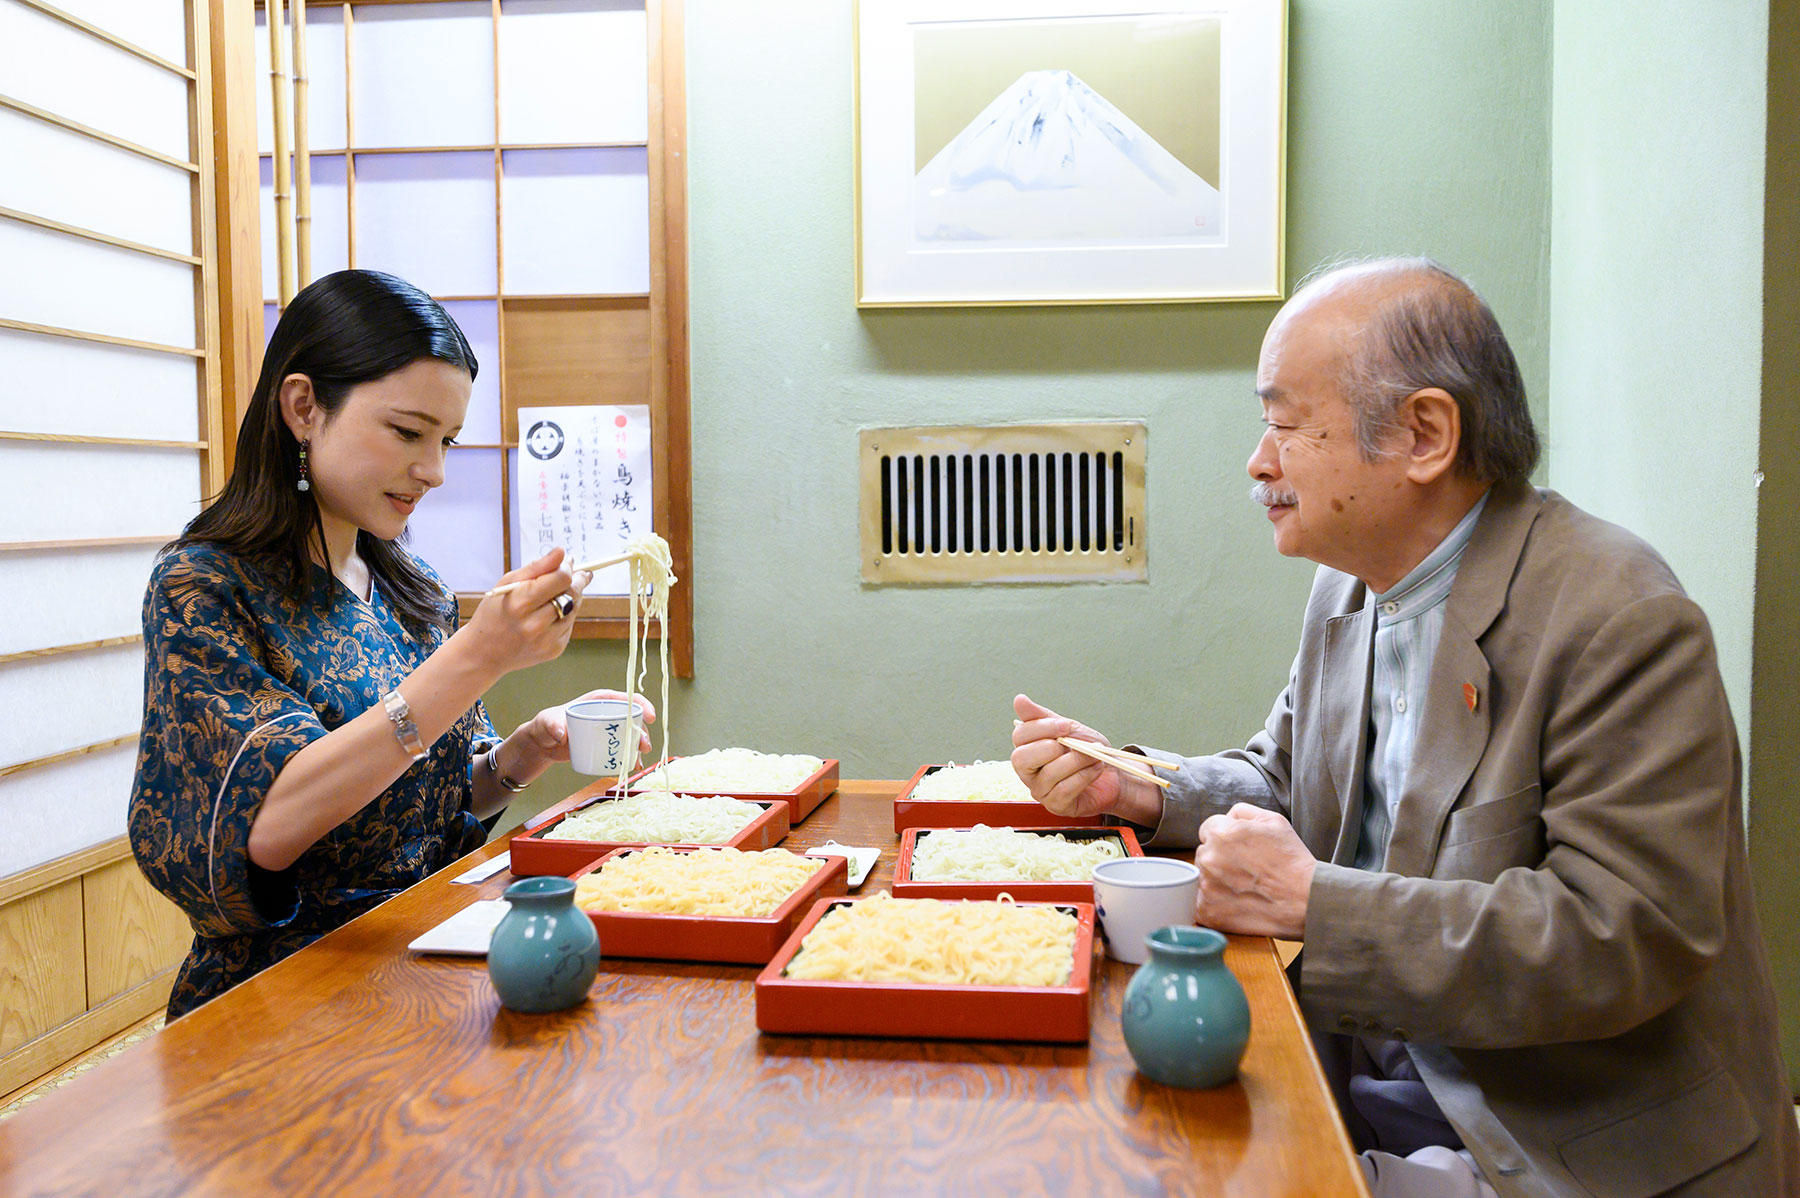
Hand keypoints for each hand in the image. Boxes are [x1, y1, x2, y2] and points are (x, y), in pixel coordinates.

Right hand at [461, 548, 592, 675]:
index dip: (568, 567)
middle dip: (577, 581)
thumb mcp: (508, 583)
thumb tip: (562, 552)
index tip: (569, 562)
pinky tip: (550, 616)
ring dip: (571, 599)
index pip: (561, 578)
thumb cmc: (494, 612)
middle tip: (579, 574)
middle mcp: (535, 624)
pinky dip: (565, 616)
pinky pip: (569, 625)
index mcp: (521, 603)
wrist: (484, 652)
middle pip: (572, 594)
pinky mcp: (554, 650)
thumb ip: (537, 567)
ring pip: (574, 609)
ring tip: (558, 594)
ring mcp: (546, 640)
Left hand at [514, 690, 655, 768]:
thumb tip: (563, 734)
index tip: (649, 717)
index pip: (626, 698)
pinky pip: (622, 748)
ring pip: (630, 735)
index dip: (641, 704)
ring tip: (638, 760)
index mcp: (599, 700)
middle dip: (642, 732)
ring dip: (639, 746)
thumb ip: (553, 725)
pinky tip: (632, 766)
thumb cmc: (547, 725)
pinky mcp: (605, 743)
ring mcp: (608, 729)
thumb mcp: (548, 721)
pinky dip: (630, 757)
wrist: (544, 743)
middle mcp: (607, 713)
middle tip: (644, 746)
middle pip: (633, 719)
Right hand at [1009, 694, 1159, 822]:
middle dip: (1050, 747)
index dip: (1043, 728)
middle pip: (1021, 759)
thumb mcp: (1067, 728)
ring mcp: (1040, 791)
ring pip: (1049, 774)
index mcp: (1027, 748)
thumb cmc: (1087, 750)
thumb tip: (1019, 699)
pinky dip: (1084, 775)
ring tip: (1094, 754)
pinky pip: (1065, 790)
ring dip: (1077, 760)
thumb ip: (1042, 716)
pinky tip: (1096, 768)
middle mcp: (1028, 772)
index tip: (1067, 725)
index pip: (1020, 736)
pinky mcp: (1056, 806)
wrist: (1114, 773)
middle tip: (1074, 743)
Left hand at [1194, 803, 1314, 937]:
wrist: (1306, 901)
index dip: (1225, 838)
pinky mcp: (1206, 911)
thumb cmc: (1292, 861)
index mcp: (1221, 833)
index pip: (1208, 829)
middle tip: (1247, 870)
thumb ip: (1241, 811)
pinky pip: (1200, 902)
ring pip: (1202, 877)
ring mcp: (1205, 886)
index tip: (1240, 850)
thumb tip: (1225, 818)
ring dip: (1217, 880)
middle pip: (1204, 853)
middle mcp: (1208, 858)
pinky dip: (1214, 903)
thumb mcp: (1273, 821)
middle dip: (1220, 858)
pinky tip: (1237, 902)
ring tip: (1246, 887)